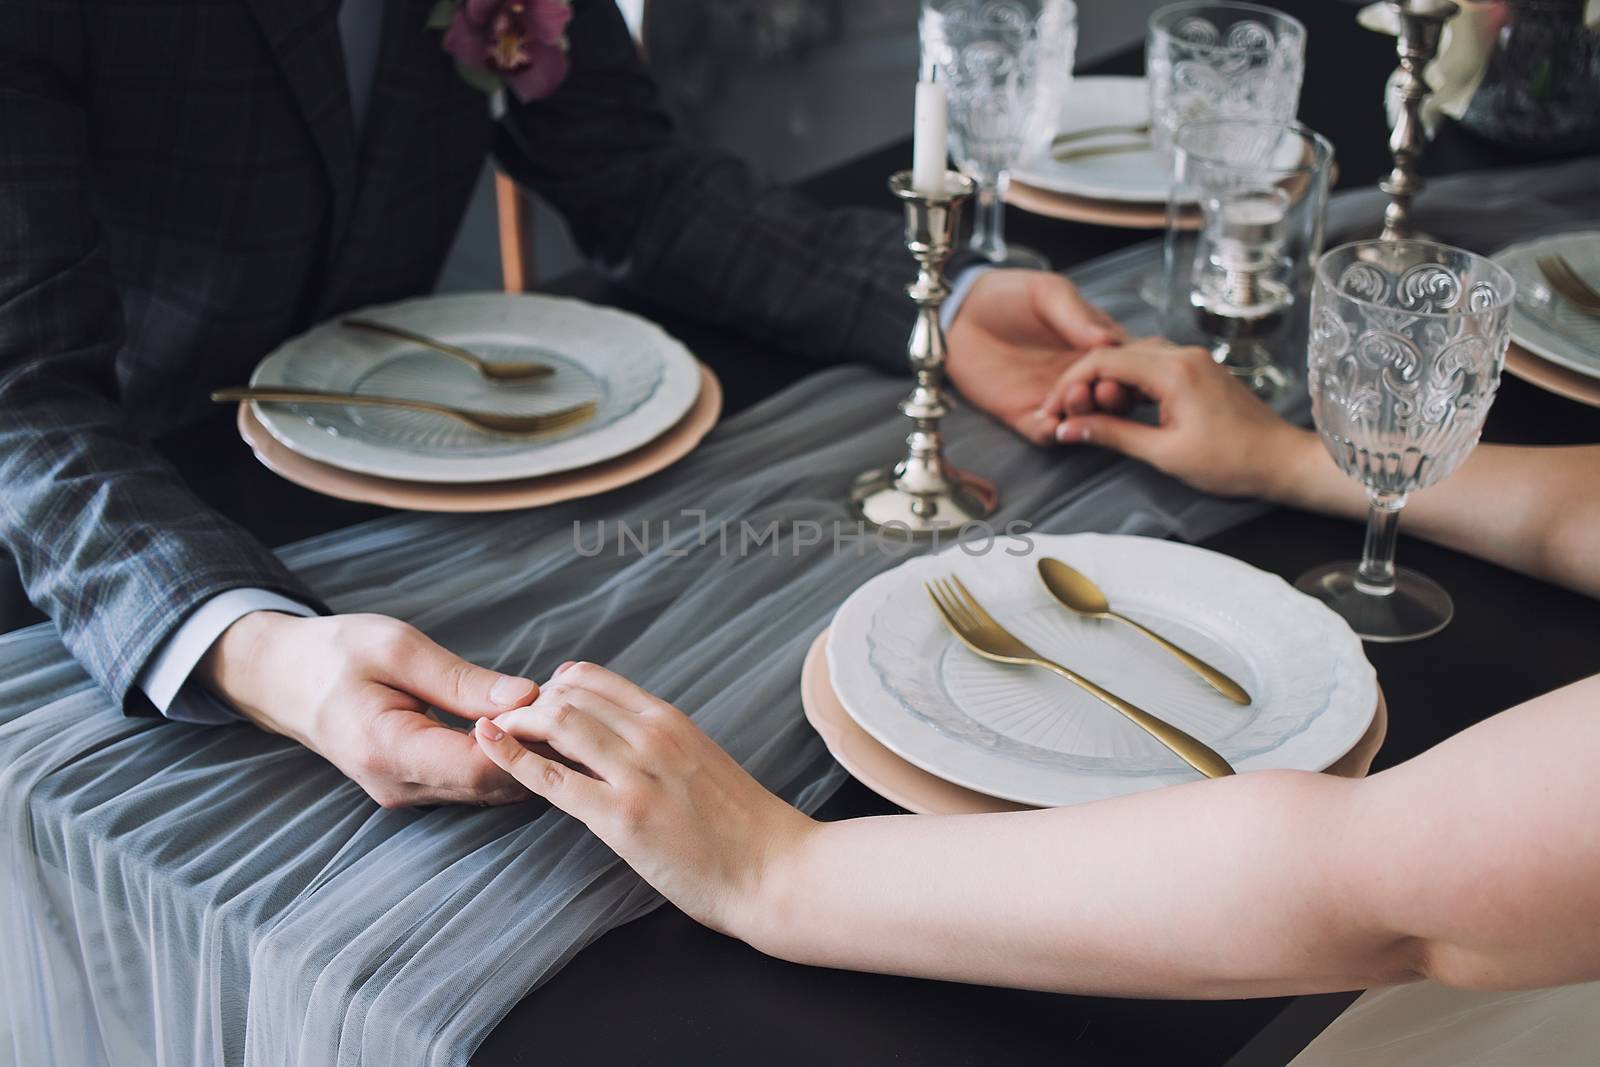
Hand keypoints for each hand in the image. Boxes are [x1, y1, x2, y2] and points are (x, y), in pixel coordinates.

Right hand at [199, 611, 538, 807]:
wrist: (283, 678)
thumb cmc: (335, 654)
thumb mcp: (397, 649)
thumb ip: (462, 680)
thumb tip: (526, 697)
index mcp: (387, 750)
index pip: (480, 765)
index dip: (528, 741)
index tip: (561, 706)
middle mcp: (399, 786)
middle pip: (491, 785)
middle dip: (537, 750)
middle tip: (574, 709)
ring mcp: (407, 793)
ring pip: (488, 790)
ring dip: (525, 757)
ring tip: (557, 713)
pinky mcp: (416, 787)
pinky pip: (473, 783)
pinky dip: (505, 759)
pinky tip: (527, 726)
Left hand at [473, 661, 810, 939]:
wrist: (778, 871)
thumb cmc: (745, 829)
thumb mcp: (704, 763)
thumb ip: (663, 745)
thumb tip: (619, 732)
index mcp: (672, 721)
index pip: (595, 680)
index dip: (555, 688)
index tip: (537, 707)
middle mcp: (653, 736)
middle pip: (569, 695)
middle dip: (528, 704)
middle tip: (507, 725)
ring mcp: (637, 775)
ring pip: (558, 723)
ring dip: (516, 722)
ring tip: (494, 732)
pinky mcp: (621, 818)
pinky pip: (554, 778)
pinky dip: (512, 757)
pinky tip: (488, 746)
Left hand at [945, 270, 1129, 443]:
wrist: (960, 314)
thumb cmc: (1008, 296)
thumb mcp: (1047, 293)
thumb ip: (1076, 315)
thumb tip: (1109, 339)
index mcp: (1096, 345)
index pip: (1129, 365)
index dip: (1132, 371)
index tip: (1127, 370)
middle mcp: (1081, 375)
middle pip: (1114, 399)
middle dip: (1114, 399)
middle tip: (1102, 390)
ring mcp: (1055, 398)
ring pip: (1083, 420)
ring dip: (1085, 416)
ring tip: (1074, 397)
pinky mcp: (1026, 415)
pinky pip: (1047, 434)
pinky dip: (1054, 433)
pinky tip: (1052, 423)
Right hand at [1044, 341, 1317, 499]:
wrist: (1282, 461)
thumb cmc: (1231, 462)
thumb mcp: (1164, 454)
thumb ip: (1113, 435)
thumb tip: (1069, 430)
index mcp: (1173, 370)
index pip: (1103, 361)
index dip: (1070, 384)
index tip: (1052, 409)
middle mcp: (1183, 354)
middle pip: (1115, 352)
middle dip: (1083, 380)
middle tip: (1063, 411)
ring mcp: (1194, 358)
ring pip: (1134, 355)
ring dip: (1106, 378)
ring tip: (1086, 409)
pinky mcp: (1200, 369)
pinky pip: (1154, 362)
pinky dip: (1129, 379)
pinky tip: (1119, 402)